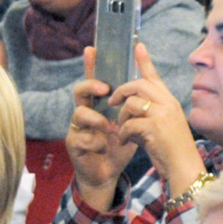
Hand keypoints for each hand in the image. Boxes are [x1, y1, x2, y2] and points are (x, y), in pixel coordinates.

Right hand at [66, 48, 141, 207]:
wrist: (108, 174)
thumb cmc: (118, 146)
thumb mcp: (132, 123)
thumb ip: (135, 104)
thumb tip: (149, 80)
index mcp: (99, 105)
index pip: (94, 80)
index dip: (91, 64)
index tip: (93, 49)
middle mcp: (85, 112)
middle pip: (80, 90)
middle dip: (91, 86)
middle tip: (105, 90)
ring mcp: (77, 128)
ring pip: (79, 113)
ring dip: (96, 119)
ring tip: (110, 128)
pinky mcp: (73, 144)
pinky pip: (81, 137)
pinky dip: (95, 142)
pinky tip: (104, 148)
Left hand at [104, 42, 199, 189]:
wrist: (184, 168)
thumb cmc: (171, 150)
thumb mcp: (162, 126)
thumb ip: (149, 114)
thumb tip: (129, 108)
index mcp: (169, 101)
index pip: (154, 77)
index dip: (145, 61)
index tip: (138, 45)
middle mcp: (168, 103)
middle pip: (138, 85)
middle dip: (121, 92)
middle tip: (112, 101)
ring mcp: (163, 114)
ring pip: (131, 104)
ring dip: (121, 118)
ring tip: (123, 131)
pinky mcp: (155, 127)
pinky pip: (128, 123)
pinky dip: (123, 134)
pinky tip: (127, 142)